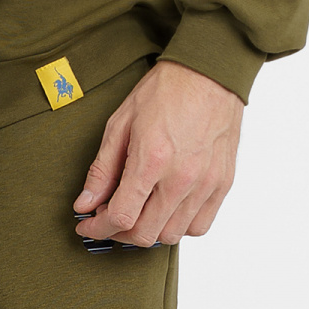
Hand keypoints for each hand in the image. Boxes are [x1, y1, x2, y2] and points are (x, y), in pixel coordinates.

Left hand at [74, 61, 243, 247]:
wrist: (210, 74)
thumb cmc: (165, 91)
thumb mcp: (120, 124)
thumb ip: (102, 170)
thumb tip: (85, 203)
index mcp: (152, 161)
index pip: (120, 217)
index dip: (98, 228)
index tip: (87, 225)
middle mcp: (182, 179)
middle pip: (145, 234)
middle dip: (118, 233)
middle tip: (108, 217)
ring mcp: (206, 184)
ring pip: (172, 235)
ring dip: (148, 231)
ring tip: (137, 210)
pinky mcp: (223, 184)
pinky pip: (199, 226)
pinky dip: (178, 226)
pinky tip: (165, 208)